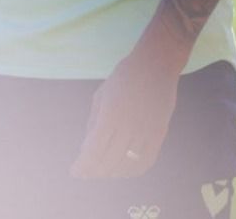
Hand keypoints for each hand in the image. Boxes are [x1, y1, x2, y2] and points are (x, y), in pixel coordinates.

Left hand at [69, 51, 179, 179]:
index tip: (75, 172)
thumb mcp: (101, 96)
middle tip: (86, 172)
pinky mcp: (159, 133)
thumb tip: (87, 151)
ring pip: (127, 166)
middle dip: (93, 171)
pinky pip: (146, 161)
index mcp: (110, 113)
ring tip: (103, 170)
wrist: (156, 63)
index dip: (83, 166)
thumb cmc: (124, 77)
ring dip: (111, 173)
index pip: (94, 151)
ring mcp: (146, 130)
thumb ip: (93, 124)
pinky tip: (123, 167)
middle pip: (108, 162)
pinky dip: (132, 170)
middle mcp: (129, 124)